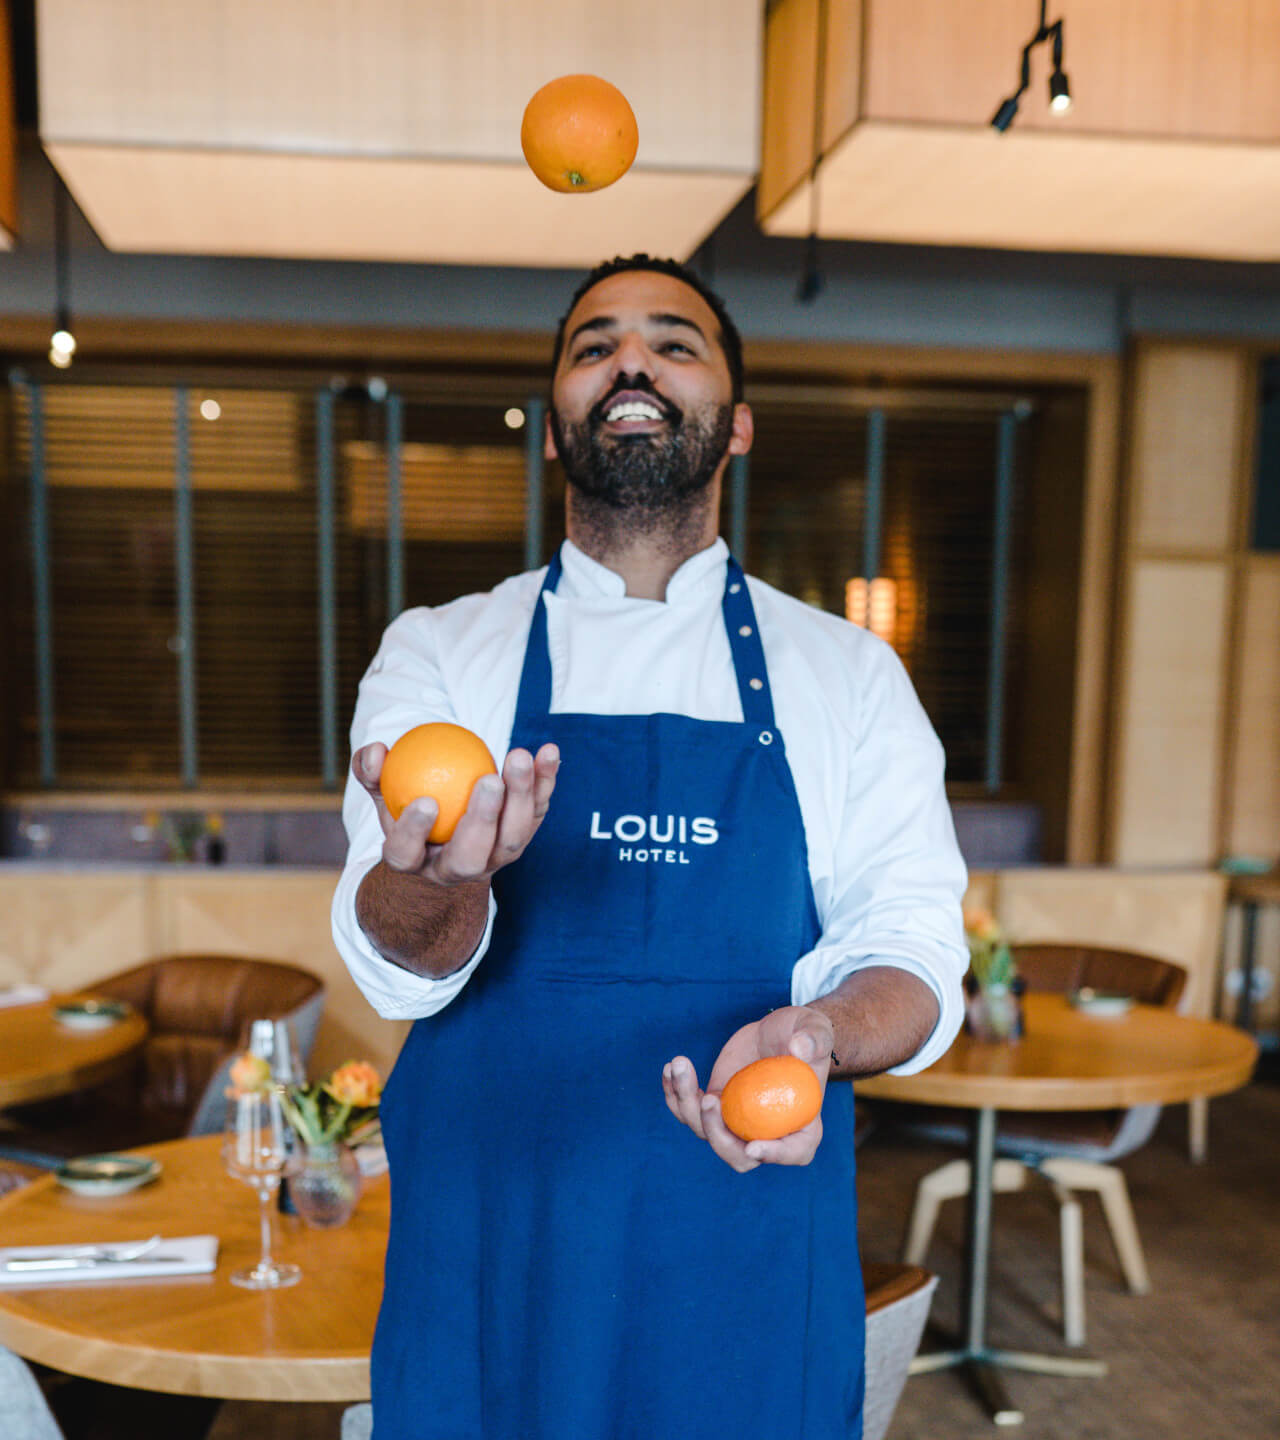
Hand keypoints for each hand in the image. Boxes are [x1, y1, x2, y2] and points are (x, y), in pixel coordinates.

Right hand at [352, 741, 559, 885]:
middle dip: (482, 821)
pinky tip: (549, 751)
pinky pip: (537, 811)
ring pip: (513, 839)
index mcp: (415, 862)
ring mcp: (494, 859)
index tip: (425, 800)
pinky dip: (545, 782)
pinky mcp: (522, 837)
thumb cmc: (409, 807)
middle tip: (488, 780)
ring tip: (520, 757)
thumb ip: (373, 773)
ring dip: (521, 798)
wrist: (447, 837)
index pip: (407, 855)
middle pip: (470, 858)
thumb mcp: (385, 793)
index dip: (414, 832)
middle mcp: (458, 870)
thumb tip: (375, 751)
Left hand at [661, 1006, 833, 1172]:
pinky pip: (688, 1111)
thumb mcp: (815, 1029)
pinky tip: (670, 1068)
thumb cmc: (804, 1034)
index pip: (793, 1151)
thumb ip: (813, 1039)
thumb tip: (800, 1048)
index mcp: (802, 1124)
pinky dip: (675, 1094)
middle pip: (738, 1156)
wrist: (778, 1031)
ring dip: (686, 1104)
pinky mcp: (716, 1106)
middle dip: (718, 1135)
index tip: (753, 1146)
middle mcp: (766, 1132)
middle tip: (710, 1098)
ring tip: (680, 1065)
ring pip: (706, 1132)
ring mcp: (737, 1122)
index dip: (774, 1155)